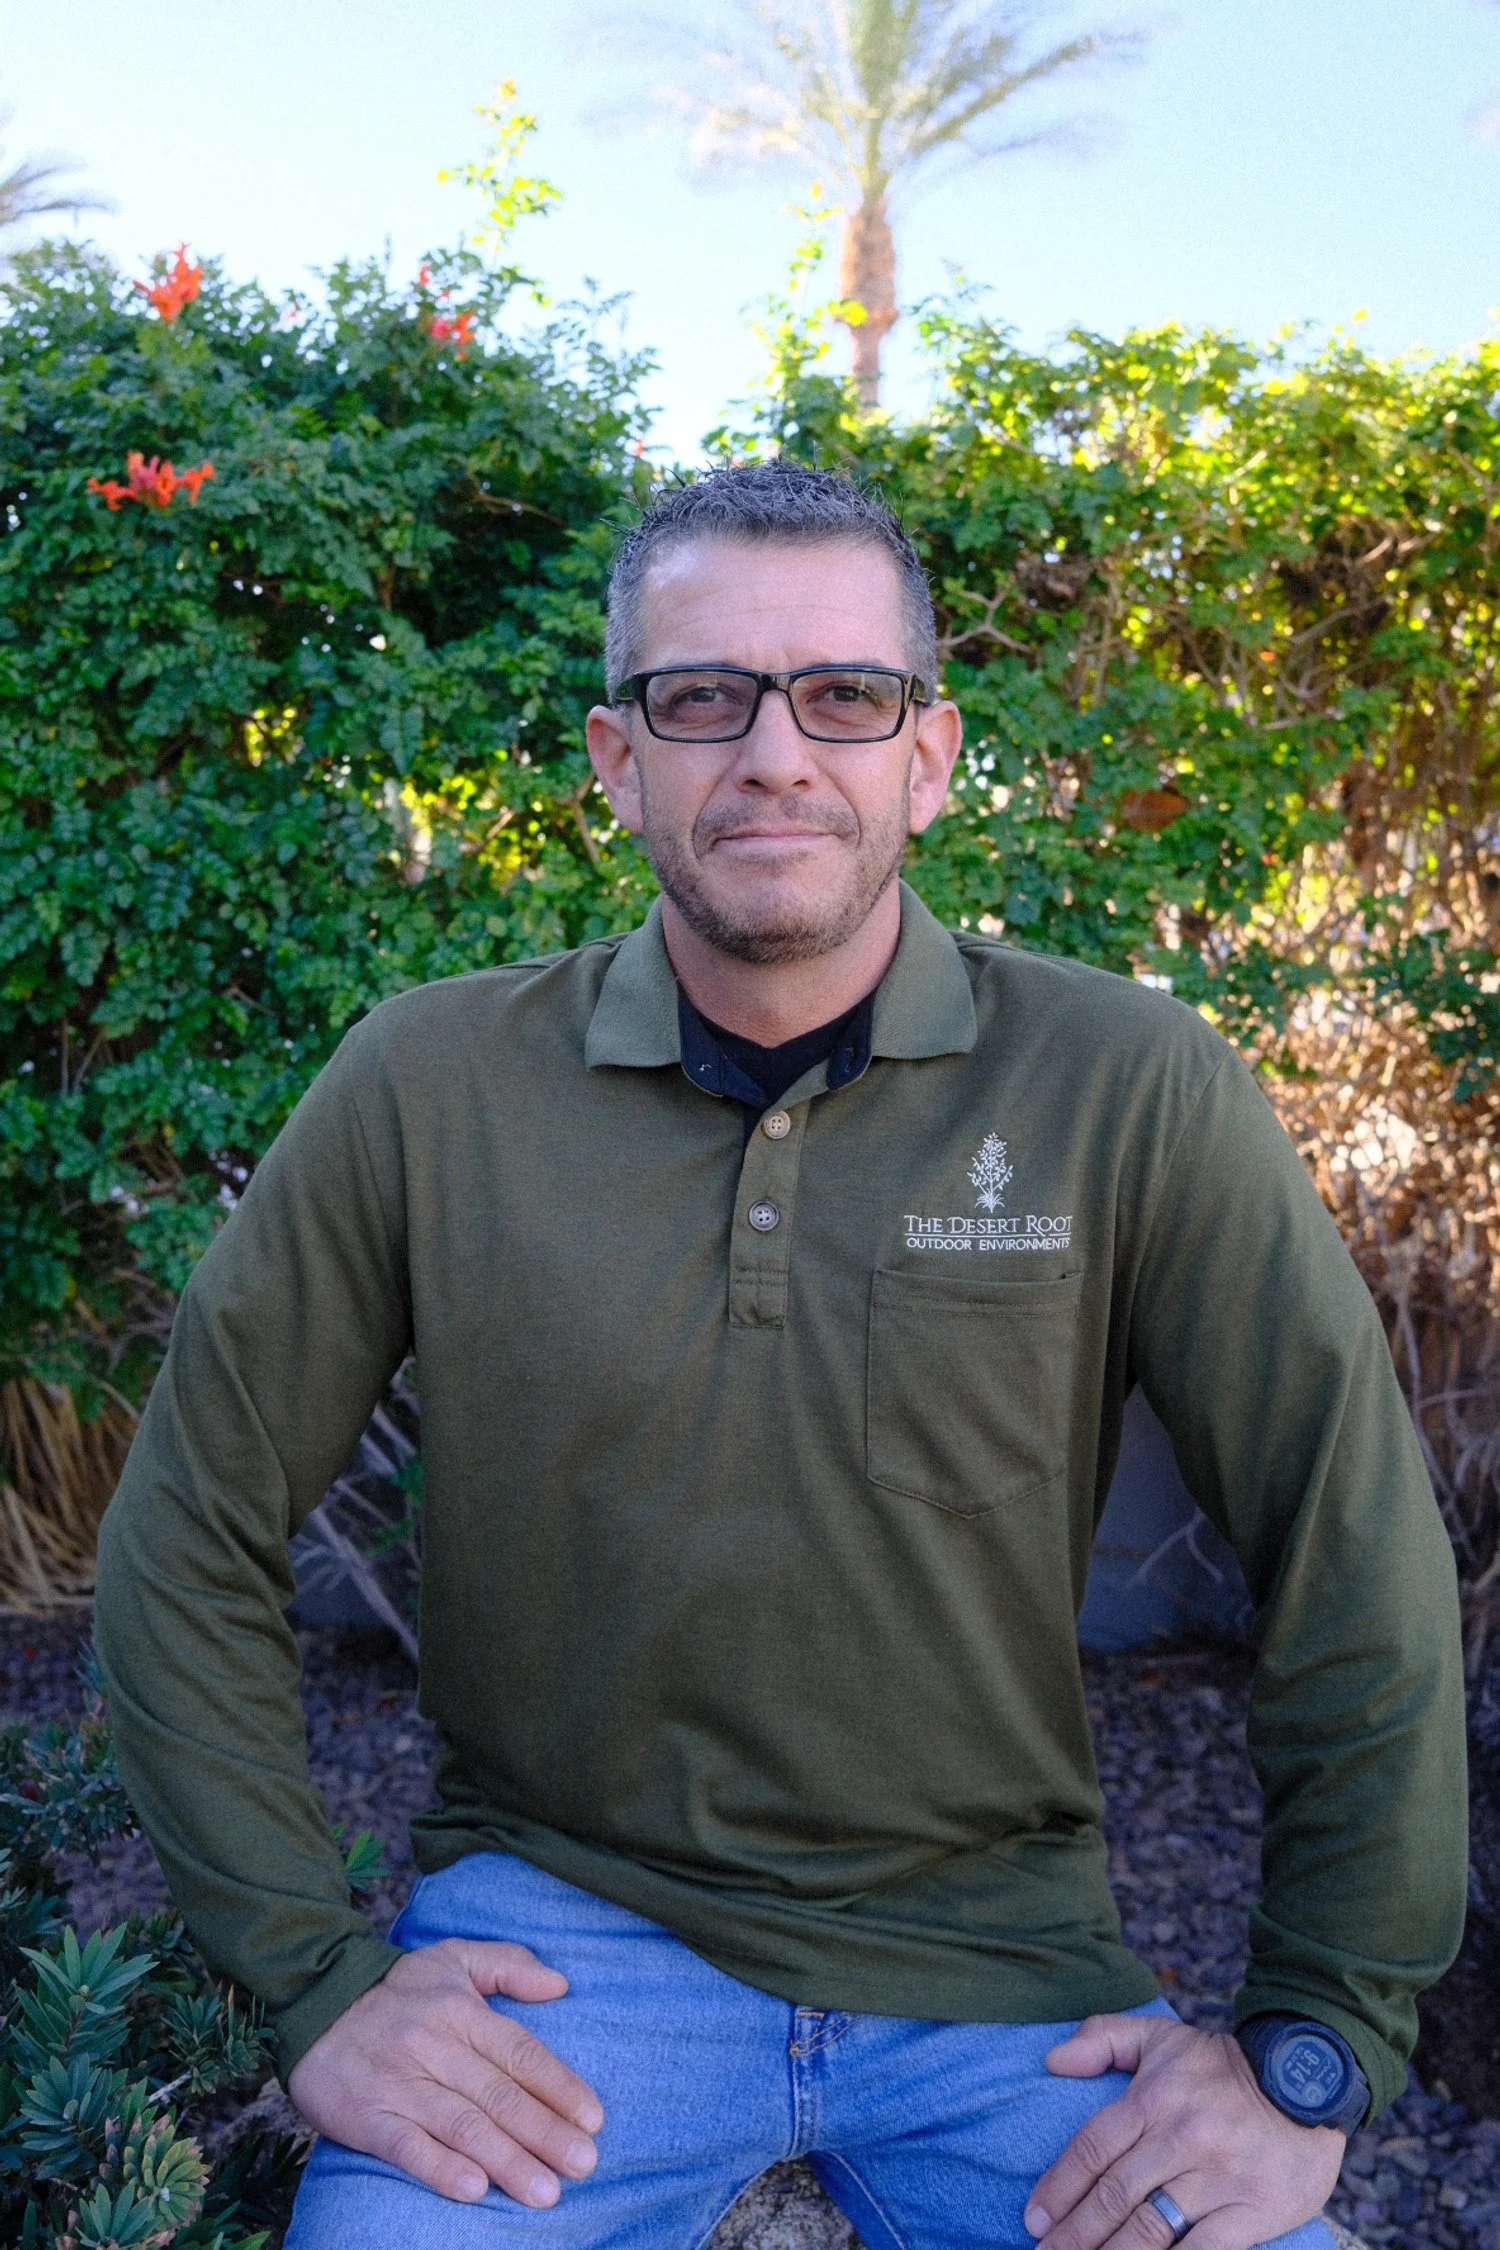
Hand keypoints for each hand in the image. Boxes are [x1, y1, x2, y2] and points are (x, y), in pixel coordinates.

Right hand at [287, 1938, 604, 2207]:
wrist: (314, 2004)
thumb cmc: (398, 1989)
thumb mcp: (452, 1957)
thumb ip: (508, 1965)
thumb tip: (560, 1983)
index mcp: (460, 2010)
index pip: (520, 2053)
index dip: (559, 2086)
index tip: (594, 2119)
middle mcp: (435, 2047)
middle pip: (499, 2095)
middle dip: (545, 2132)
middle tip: (584, 2164)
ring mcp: (401, 2084)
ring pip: (463, 2126)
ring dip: (507, 2161)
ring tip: (545, 2191)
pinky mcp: (369, 2117)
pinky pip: (408, 2147)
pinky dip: (441, 2169)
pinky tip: (475, 2190)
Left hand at [1023, 2014, 1344, 2249]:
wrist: (1311, 2080)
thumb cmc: (1225, 2066)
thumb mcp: (1163, 2037)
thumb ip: (1104, 2039)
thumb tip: (1052, 2061)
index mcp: (1154, 2097)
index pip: (1092, 2149)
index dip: (1059, 2188)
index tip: (1034, 2219)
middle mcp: (1181, 2137)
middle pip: (1114, 2195)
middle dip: (1074, 2235)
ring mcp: (1218, 2176)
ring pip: (1150, 2228)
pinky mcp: (1252, 2209)